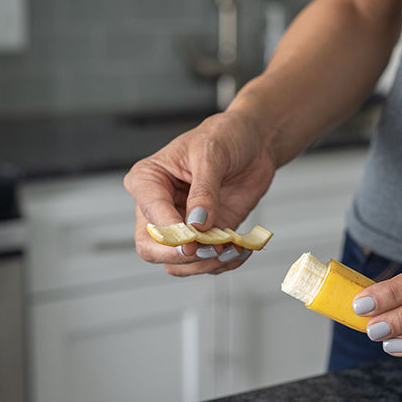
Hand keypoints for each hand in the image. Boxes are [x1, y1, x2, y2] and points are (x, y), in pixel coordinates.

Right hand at [124, 110, 276, 276]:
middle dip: (182, 257)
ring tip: (233, 249)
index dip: (170, 234)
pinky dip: (224, 263)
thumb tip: (197, 225)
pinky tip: (241, 249)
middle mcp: (159, 208)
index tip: (193, 241)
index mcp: (147, 181)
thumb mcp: (212, 154)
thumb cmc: (225, 137)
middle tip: (212, 251)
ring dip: (206, 264)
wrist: (253, 144)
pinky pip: (205, 263)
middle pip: (151, 249)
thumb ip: (204, 191)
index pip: (149, 217)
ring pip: (178, 263)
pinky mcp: (205, 238)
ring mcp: (181, 226)